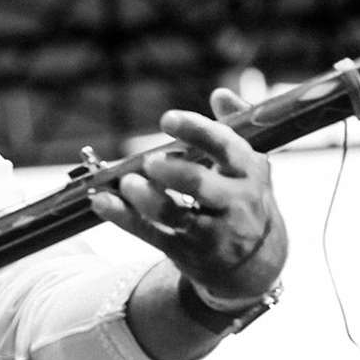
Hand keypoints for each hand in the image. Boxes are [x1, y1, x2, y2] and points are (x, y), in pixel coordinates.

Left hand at [90, 87, 287, 300]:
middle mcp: (234, 203)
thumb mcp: (250, 166)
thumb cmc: (245, 200)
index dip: (196, 131)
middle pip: (199, 185)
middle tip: (149, 161)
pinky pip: (151, 233)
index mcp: (249, 172)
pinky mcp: (187, 252)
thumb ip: (236, 126)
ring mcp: (211, 232)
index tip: (167, 119)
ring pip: (174, 214)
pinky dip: (123, 217)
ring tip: (127, 183)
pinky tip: (102, 202)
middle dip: (172, 171)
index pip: (226, 147)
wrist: (257, 266)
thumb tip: (220, 94)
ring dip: (145, 198)